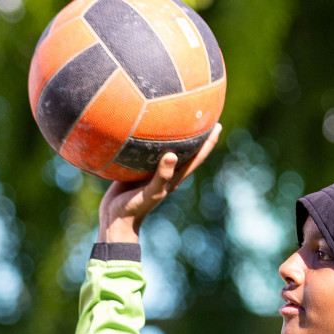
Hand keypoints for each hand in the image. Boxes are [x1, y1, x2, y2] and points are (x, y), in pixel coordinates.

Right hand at [97, 124, 222, 243]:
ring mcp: (151, 170)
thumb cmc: (134, 209)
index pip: (197, 157)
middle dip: (194, 133)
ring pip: (165, 147)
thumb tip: (173, 155)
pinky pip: (145, 150)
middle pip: (186, 149)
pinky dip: (147, 138)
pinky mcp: (136, 168)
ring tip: (175, 114)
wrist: (115, 220)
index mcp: (174, 177)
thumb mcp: (150, 193)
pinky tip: (142, 126)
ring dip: (172, 133)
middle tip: (201, 112)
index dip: (208, 142)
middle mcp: (166, 172)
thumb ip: (161, 176)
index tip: (217, 124)